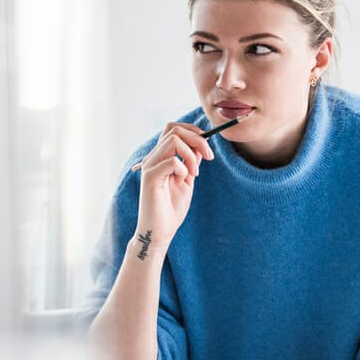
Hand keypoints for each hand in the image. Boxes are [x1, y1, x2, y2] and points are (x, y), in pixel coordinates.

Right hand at [134, 122, 214, 245]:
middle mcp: (153, 158)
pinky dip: (184, 169)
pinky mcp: (150, 178)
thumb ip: (191, 162)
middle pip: (174, 129)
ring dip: (191, 154)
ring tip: (194, 173)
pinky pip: (172, 161)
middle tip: (209, 156)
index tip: (207, 147)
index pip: (173, 128)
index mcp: (161, 157)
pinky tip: (183, 182)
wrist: (160, 232)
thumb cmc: (171, 209)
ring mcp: (150, 167)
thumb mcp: (187, 180)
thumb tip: (201, 145)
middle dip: (197, 139)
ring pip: (173, 140)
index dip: (193, 131)